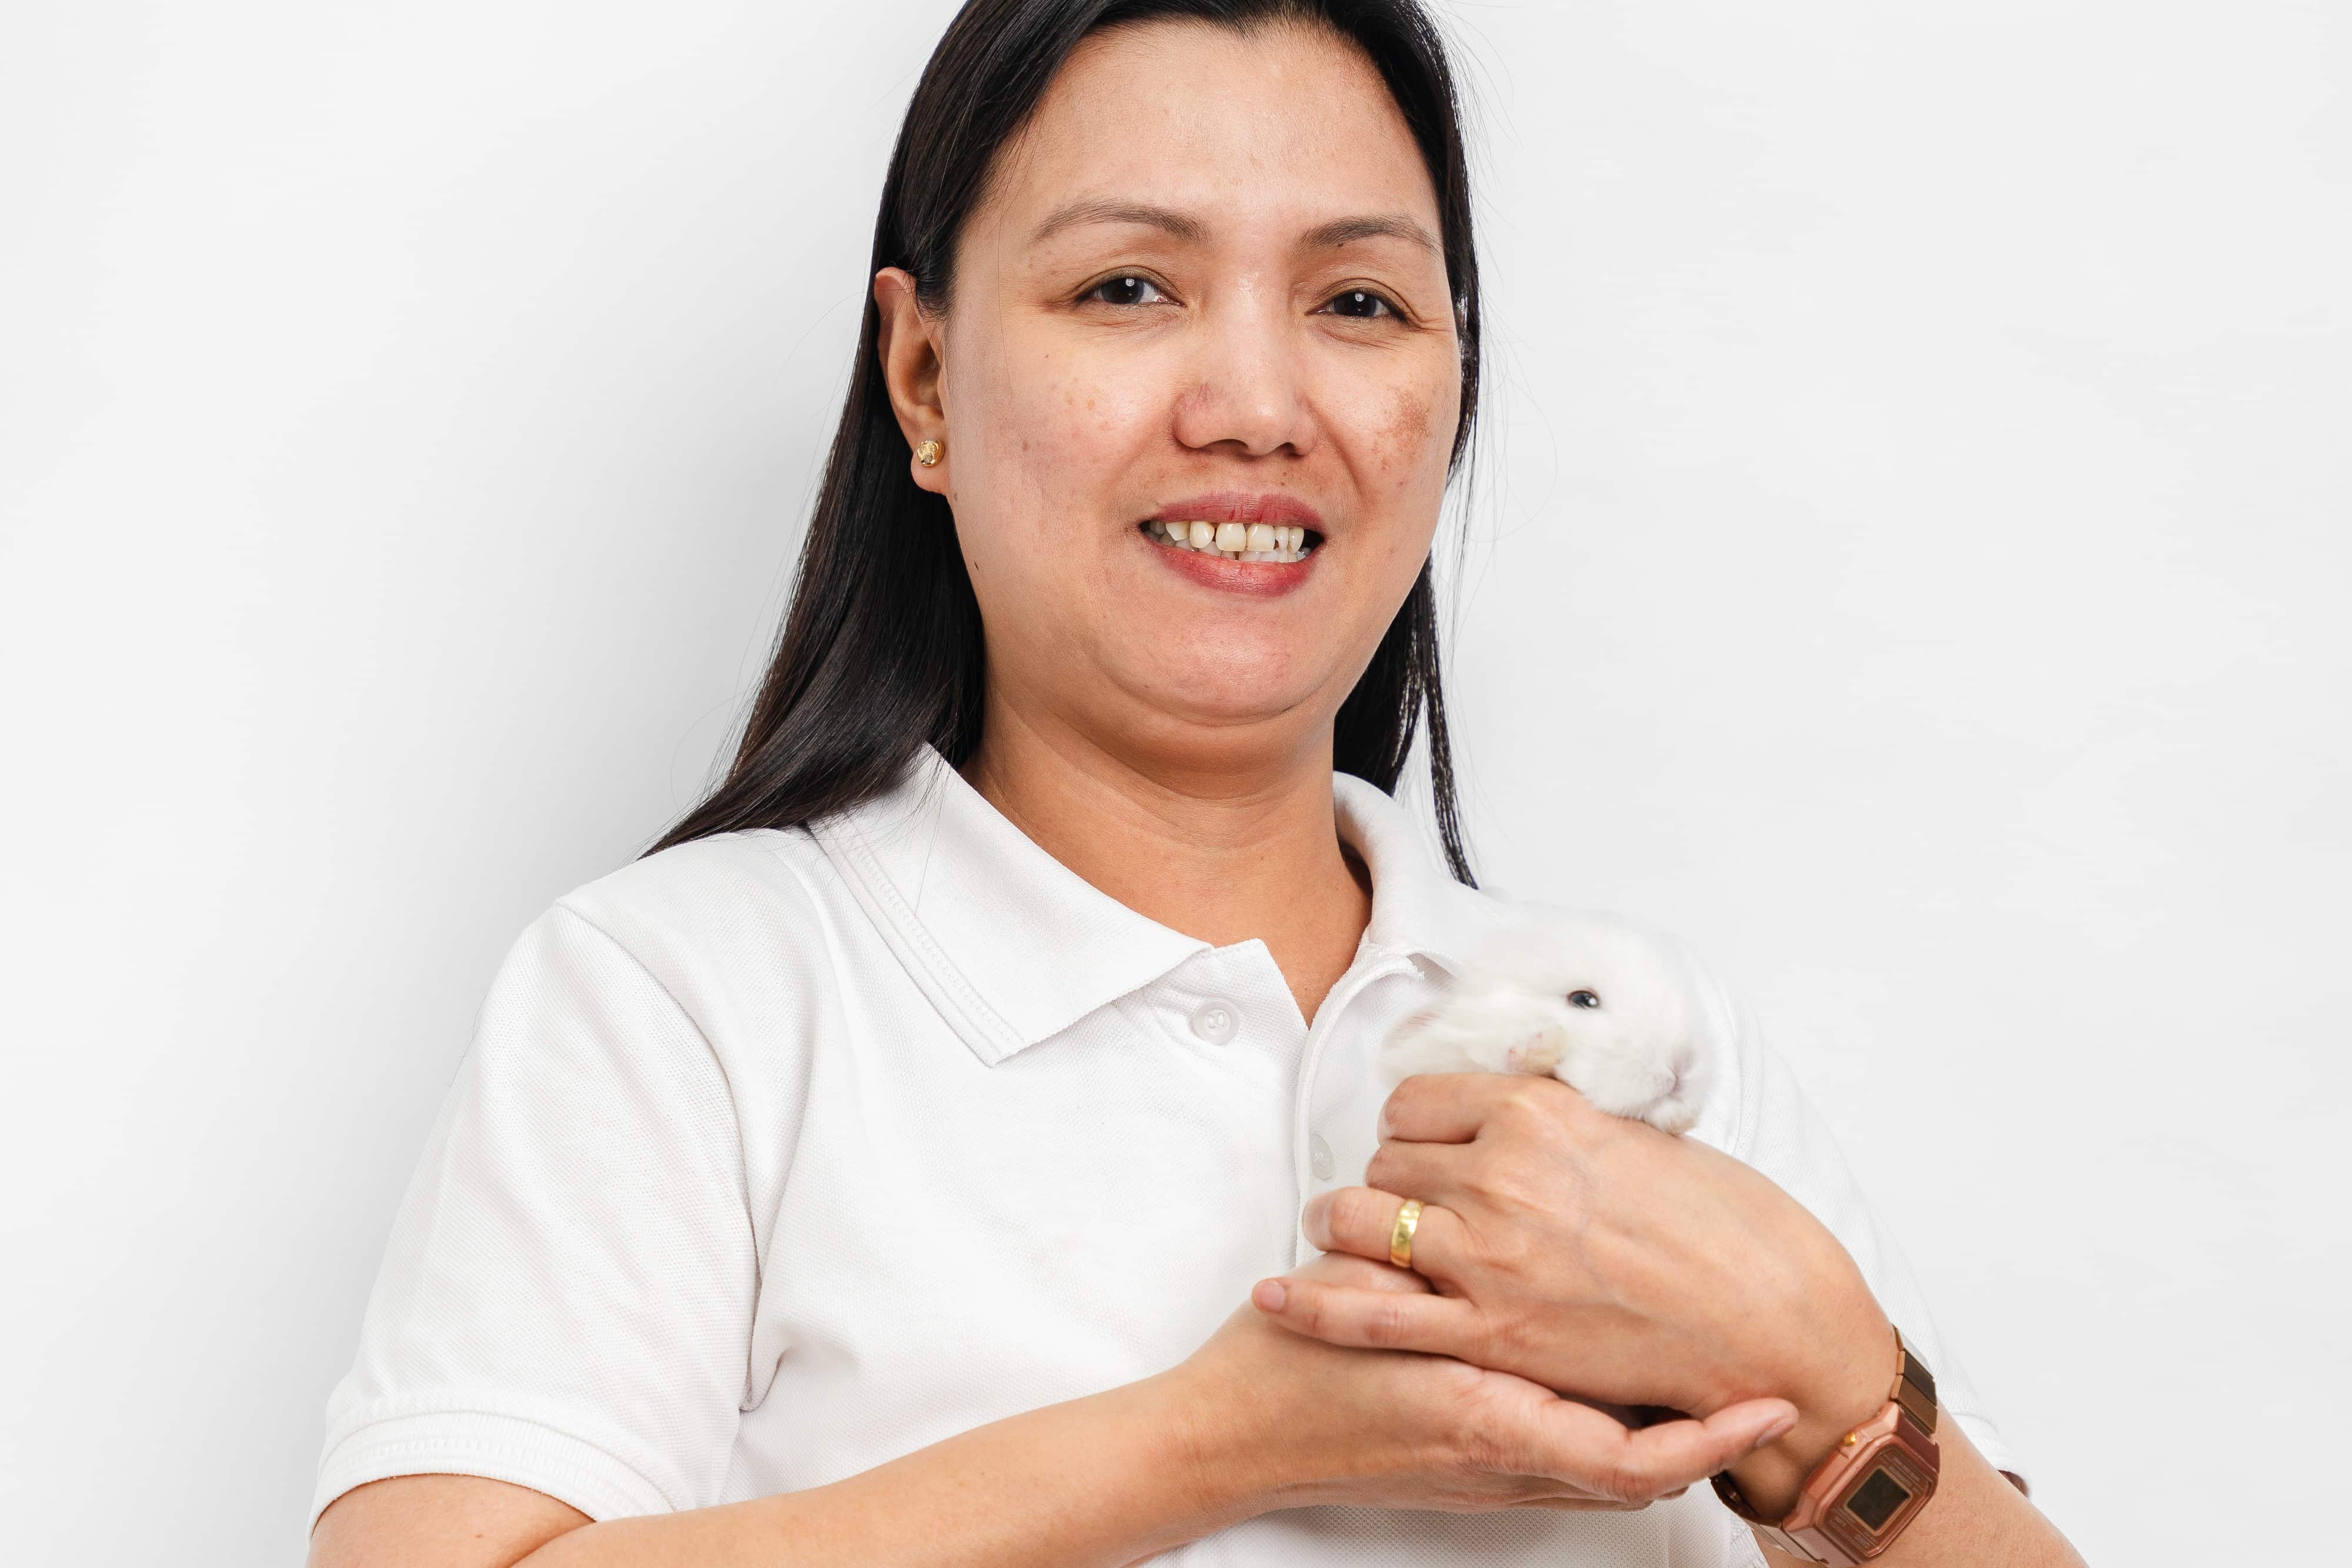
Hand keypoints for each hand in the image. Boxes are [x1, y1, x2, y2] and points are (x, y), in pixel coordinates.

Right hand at [1172, 1249, 1797, 1516]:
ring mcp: (1489, 1471)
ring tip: (1723, 1386)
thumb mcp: (1366, 1304)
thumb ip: (1442, 1276)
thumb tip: (1503, 1218)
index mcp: (1489, 1422)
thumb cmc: (1293, 1368)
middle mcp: (1502, 1459)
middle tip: (1767, 1391)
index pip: (1629, 1462)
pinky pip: (1569, 1466)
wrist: (1236, 1437)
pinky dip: (1614, 1434)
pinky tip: (1628, 1384)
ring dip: (1663, 1432)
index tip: (1765, 1409)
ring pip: (1608, 1471)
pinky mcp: (1473, 1466)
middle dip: (1703, 1442)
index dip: (1706, 1443)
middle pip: (1636, 1476)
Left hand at [1248, 1073, 1898, 1517]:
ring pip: (1364, 1222)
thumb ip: (1565, 1129)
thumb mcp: (1640, 1140)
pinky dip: (1316, 1302)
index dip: (1415, 1125)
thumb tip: (1526, 1123)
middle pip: (1387, 1161)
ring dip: (1350, 1227)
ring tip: (1349, 1236)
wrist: (1770, 1322)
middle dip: (1391, 1180)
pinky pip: (1369, 1312)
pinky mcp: (1487, 1335)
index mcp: (1538, 1115)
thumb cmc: (1731, 1232)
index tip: (1422, 1142)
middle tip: (1406, 1202)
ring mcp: (1488, 1258)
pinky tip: (1280, 1296)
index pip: (1420, 1101)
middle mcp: (1500, 1176)